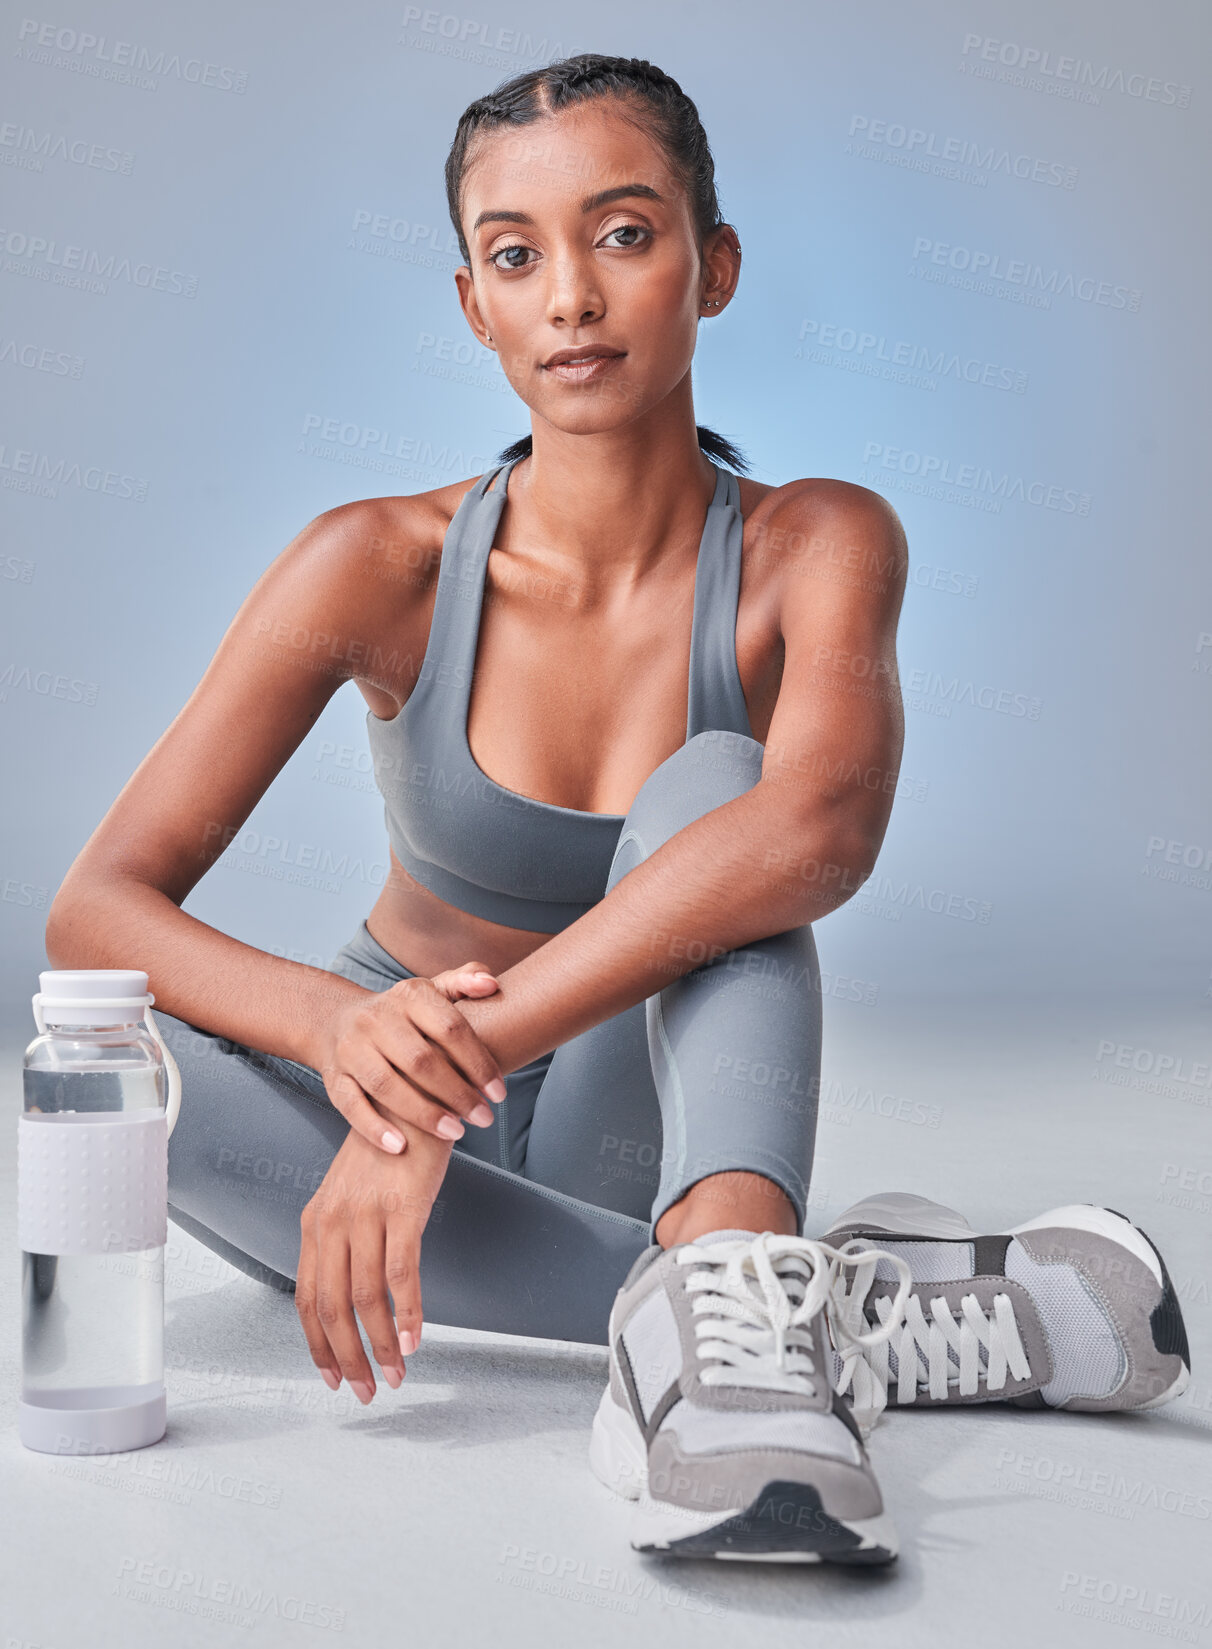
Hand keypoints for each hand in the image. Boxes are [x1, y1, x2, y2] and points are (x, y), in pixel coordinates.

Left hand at [296, 1120, 451, 1400]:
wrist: (416, 1100)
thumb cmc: (389, 1150)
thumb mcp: (351, 1194)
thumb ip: (343, 1237)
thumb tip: (349, 1293)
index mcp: (315, 1222)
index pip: (305, 1299)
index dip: (317, 1345)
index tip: (334, 1378)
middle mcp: (332, 1221)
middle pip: (330, 1307)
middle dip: (348, 1357)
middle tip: (368, 1391)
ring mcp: (366, 1215)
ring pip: (365, 1297)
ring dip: (381, 1344)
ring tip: (397, 1373)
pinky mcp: (403, 1209)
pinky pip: (401, 1273)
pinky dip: (407, 1313)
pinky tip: (414, 1339)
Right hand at [315, 960, 504, 1153]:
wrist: (336, 1021)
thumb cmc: (401, 1013)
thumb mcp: (431, 990)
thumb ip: (464, 982)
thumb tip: (491, 984)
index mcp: (408, 996)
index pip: (450, 1028)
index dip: (478, 1062)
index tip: (499, 1092)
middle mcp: (376, 1019)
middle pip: (421, 1061)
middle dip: (457, 1094)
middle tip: (484, 1118)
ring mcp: (351, 1048)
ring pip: (386, 1085)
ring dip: (423, 1114)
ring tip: (456, 1133)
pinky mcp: (334, 1076)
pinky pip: (351, 1104)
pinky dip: (374, 1128)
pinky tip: (401, 1147)